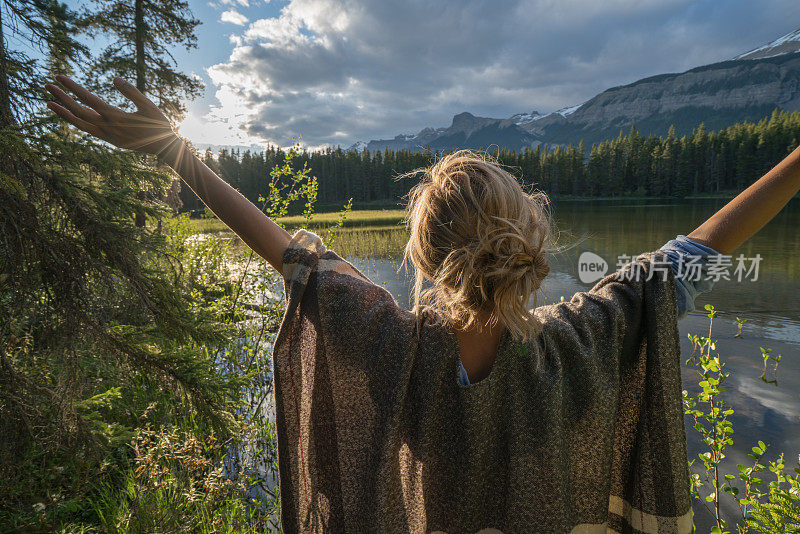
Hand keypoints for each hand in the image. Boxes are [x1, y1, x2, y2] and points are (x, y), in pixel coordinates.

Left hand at [45, 75, 179, 155]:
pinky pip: (87, 130)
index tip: (59, 77)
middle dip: (61, 98)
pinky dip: (75, 121)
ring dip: (63, 113)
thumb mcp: (149, 106)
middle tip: (47, 85)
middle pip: (79, 111)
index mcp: (116, 117)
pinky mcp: (109, 140)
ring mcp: (107, 136)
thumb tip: (115, 78)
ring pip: (80, 124)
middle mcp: (108, 128)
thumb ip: (132, 92)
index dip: (72, 87)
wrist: (163, 148)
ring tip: (49, 102)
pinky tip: (68, 114)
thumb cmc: (158, 125)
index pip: (88, 99)